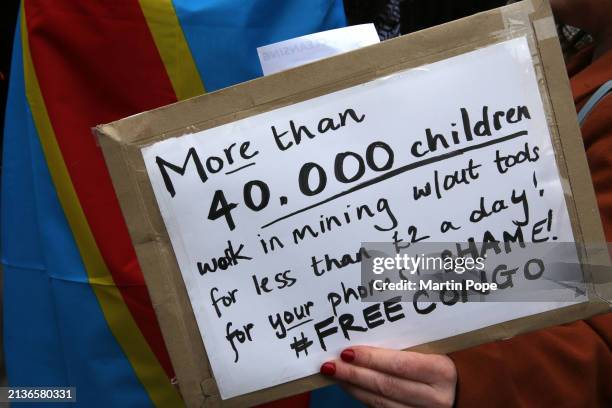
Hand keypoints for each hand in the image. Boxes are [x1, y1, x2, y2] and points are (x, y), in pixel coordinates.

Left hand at [320, 346, 456, 407]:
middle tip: (330, 364)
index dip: (370, 359)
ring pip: (380, 402)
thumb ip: (408, 343)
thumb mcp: (435, 348)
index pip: (399, 364)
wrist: (466, 390)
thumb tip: (366, 328)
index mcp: (441, 371)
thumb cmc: (444, 359)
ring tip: (334, 373)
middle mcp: (435, 397)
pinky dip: (362, 397)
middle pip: (386, 385)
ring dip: (353, 387)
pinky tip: (349, 385)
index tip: (346, 351)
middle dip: (354, 374)